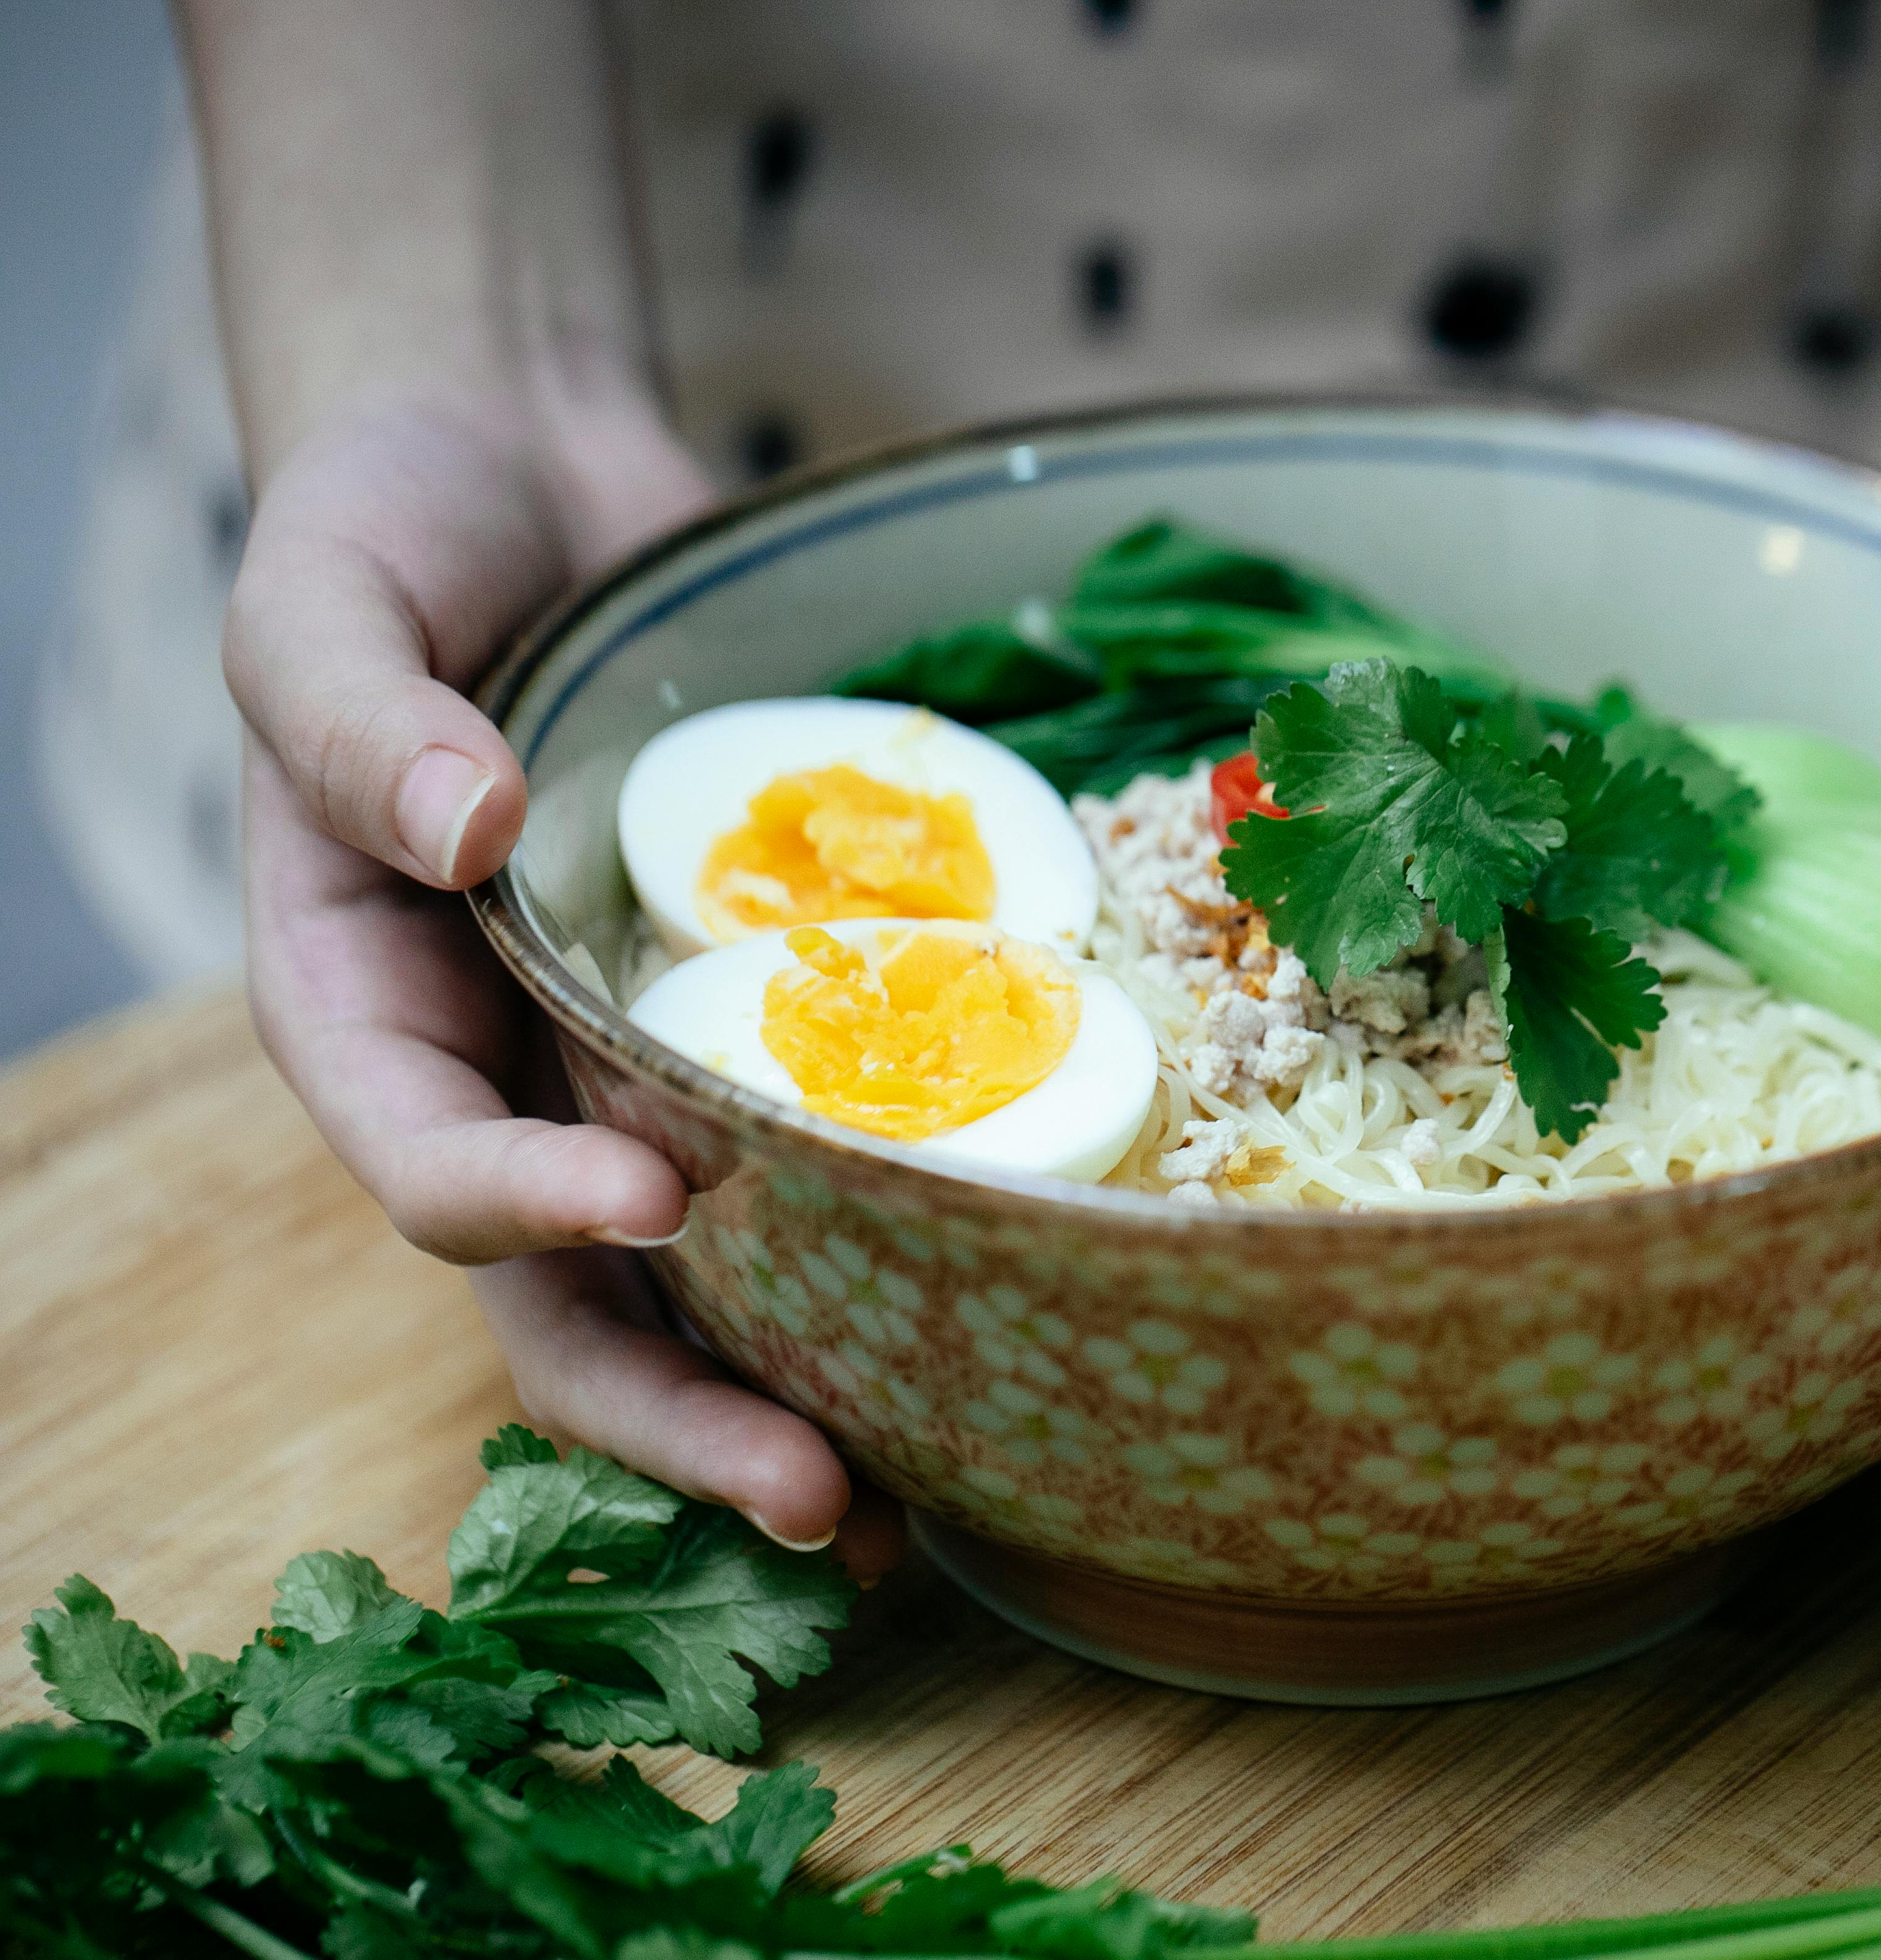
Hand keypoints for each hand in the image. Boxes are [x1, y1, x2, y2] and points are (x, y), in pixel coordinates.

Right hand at [229, 394, 903, 1574]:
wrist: (529, 473)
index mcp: (366, 1007)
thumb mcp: (322, 599)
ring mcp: (630, 1062)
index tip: (652, 1200)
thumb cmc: (392, 532)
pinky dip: (887, 1249)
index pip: (427, 1158)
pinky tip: (999, 1315)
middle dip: (686, 1416)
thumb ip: (358, 716)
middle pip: (572, 1300)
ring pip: (704, 1284)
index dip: (524, 1208)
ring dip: (802, 1395)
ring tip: (926, 1510)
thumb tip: (465, 826)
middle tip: (828, 1504)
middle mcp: (501, 1072)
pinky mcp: (756, 1018)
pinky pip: (815, 1156)